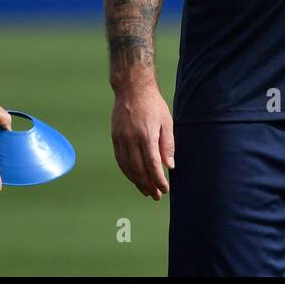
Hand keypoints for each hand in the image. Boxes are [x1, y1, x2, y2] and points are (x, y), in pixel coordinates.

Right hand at [111, 83, 173, 199]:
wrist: (132, 88)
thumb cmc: (153, 104)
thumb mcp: (166, 122)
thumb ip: (168, 145)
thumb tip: (170, 166)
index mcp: (146, 135)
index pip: (152, 165)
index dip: (158, 180)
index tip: (165, 190)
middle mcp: (131, 139)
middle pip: (139, 169)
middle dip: (148, 185)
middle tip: (156, 196)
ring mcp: (121, 139)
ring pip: (128, 167)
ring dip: (137, 182)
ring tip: (146, 191)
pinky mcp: (115, 137)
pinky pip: (120, 160)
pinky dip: (127, 172)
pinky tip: (134, 178)